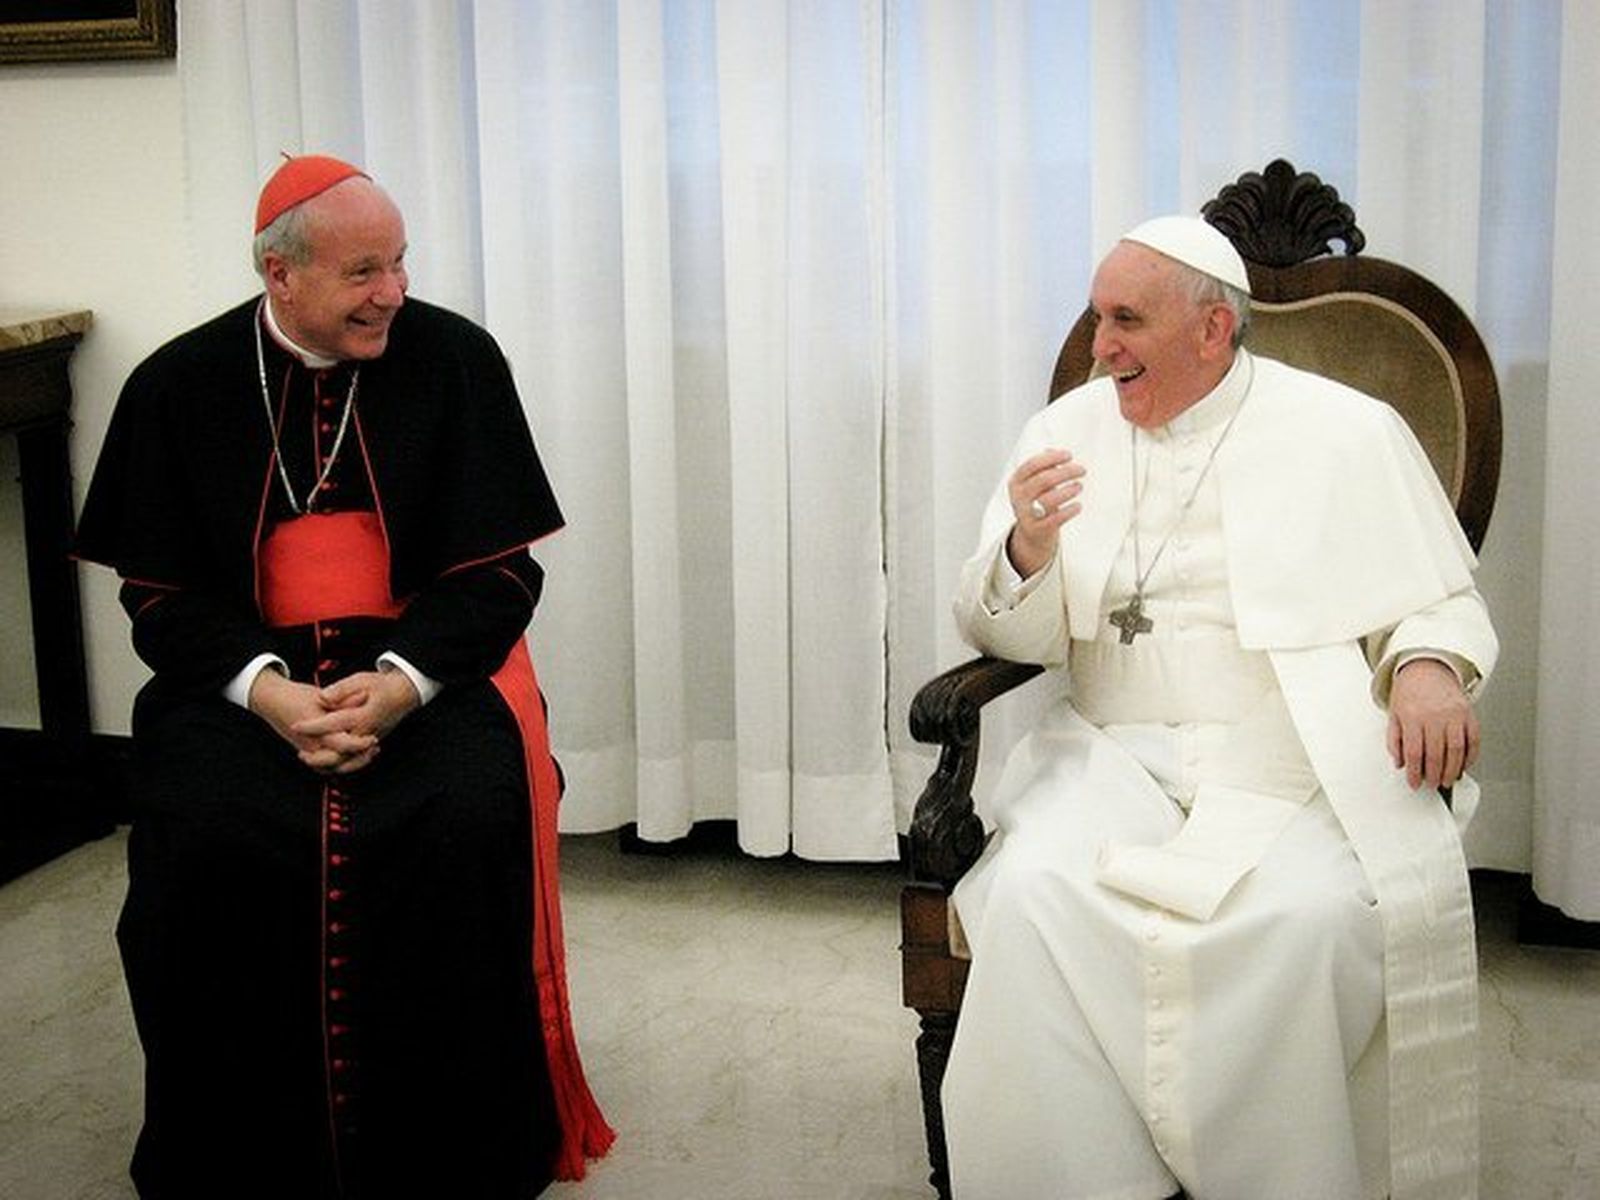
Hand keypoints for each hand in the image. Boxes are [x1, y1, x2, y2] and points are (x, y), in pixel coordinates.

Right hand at [248, 668, 380, 774]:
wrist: (273, 701)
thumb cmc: (297, 696)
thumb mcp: (321, 695)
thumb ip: (344, 699)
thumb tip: (365, 696)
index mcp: (316, 728)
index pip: (342, 744)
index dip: (360, 744)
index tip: (373, 739)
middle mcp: (311, 743)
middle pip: (339, 761)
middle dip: (359, 758)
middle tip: (374, 747)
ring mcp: (308, 751)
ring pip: (332, 768)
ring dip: (352, 763)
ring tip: (369, 753)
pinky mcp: (307, 753)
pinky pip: (324, 767)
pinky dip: (339, 765)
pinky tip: (354, 757)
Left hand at [290, 670, 421, 775]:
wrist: (404, 695)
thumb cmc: (381, 686)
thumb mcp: (361, 680)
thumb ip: (341, 690)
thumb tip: (322, 697)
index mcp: (362, 716)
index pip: (332, 725)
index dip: (312, 727)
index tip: (295, 725)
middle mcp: (365, 733)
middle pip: (339, 754)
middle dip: (317, 758)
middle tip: (301, 753)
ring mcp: (369, 741)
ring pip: (346, 763)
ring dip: (326, 765)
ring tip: (309, 759)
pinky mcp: (370, 745)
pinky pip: (353, 761)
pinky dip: (338, 765)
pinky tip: (324, 761)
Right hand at [1006, 448, 1084, 577]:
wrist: (1032, 533)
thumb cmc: (1037, 501)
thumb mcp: (1035, 482)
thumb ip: (1044, 466)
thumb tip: (1053, 450)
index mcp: (1016, 482)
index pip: (1032, 465)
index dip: (1052, 458)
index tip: (1069, 455)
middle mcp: (1019, 497)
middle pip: (1044, 480)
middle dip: (1066, 472)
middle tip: (1081, 470)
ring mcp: (1026, 513)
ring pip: (1049, 499)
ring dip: (1068, 491)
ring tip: (1079, 486)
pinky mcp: (1037, 529)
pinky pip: (1055, 519)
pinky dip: (1069, 511)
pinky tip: (1078, 505)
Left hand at [1386, 657, 1478, 790]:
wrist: (1428, 668)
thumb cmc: (1409, 692)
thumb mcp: (1394, 714)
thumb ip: (1395, 740)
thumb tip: (1400, 763)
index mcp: (1412, 716)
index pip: (1415, 753)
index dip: (1415, 773)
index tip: (1415, 783)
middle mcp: (1435, 715)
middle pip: (1436, 754)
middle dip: (1435, 775)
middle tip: (1432, 784)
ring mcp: (1454, 714)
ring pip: (1456, 750)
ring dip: (1453, 770)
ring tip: (1447, 780)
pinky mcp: (1469, 713)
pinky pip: (1473, 739)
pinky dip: (1470, 756)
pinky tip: (1464, 765)